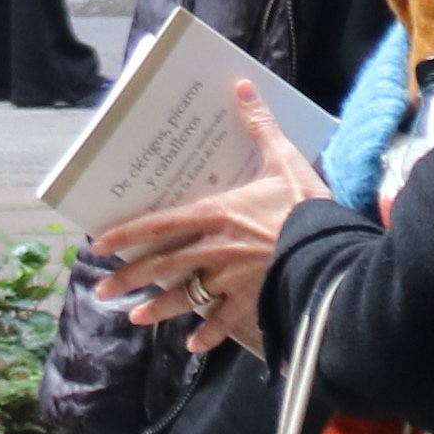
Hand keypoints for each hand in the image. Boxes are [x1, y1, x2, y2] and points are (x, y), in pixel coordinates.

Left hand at [88, 81, 330, 355]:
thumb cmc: (307, 207)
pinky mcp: (255, 303)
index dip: (125, 235)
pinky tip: (193, 346)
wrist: (336, 255)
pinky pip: (226, 323)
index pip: (159, 226)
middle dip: (129, 279)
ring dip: (159, 310)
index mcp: (216, 216)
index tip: (97, 245)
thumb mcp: (284, 160)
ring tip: (136, 318)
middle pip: (163, 266)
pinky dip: (209, 335)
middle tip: (101, 291)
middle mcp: (215, 251)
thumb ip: (260, 126)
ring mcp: (233, 281)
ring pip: (186, 298)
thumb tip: (243, 87)